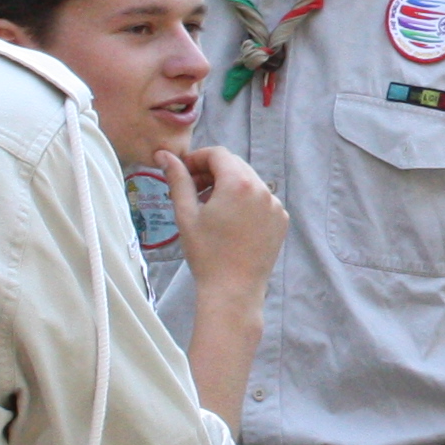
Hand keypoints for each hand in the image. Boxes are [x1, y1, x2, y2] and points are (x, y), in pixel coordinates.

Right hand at [167, 147, 287, 291]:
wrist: (233, 290)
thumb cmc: (206, 253)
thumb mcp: (186, 214)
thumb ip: (177, 179)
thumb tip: (164, 155)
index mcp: (239, 183)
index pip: (218, 154)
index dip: (197, 159)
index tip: (183, 172)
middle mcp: (263, 189)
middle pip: (235, 165)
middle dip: (212, 172)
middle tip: (193, 190)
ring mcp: (275, 205)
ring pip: (249, 182)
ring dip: (228, 186)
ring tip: (209, 207)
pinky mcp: (280, 220)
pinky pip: (261, 200)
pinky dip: (245, 202)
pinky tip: (229, 221)